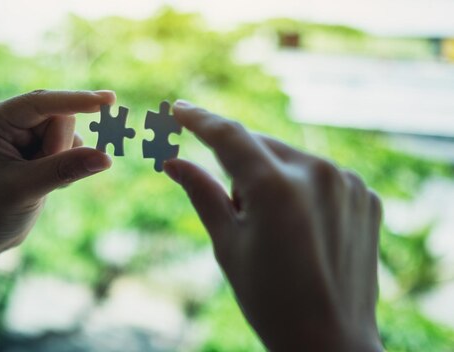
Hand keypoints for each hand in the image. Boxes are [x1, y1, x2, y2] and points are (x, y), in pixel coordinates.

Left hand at [0, 90, 113, 308]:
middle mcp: (12, 119)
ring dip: (64, 161)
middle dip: (60, 148)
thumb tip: (105, 158)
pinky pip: (74, 147)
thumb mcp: (28, 188)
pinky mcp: (43, 146)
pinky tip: (47, 184)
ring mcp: (29, 132)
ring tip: (38, 182)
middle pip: (61, 117)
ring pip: (70, 133)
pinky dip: (68, 168)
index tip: (108, 99)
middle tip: (42, 174)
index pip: (41, 102)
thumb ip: (66, 169)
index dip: (75, 100)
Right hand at [164, 101, 382, 350]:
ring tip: (277, 230)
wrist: (331, 342)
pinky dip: (303, 190)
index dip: (200, 120)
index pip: (229, 136)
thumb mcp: (227, 245)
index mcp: (276, 187)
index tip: (179, 109)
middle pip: (260, 147)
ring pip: (291, 160)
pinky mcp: (367, 195)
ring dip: (272, 178)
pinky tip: (305, 230)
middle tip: (238, 211)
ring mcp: (349, 183)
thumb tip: (172, 162)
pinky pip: (321, 176)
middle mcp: (318, 174)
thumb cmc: (269, 299)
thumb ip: (202, 193)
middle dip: (239, 166)